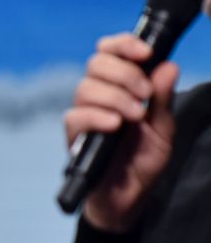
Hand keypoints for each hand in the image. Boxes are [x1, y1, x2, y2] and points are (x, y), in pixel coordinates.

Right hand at [64, 33, 179, 232]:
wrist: (128, 197)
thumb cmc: (142, 162)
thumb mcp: (163, 129)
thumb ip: (163, 99)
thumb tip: (168, 65)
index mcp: (120, 87)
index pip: (110, 51)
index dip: (124, 44)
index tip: (145, 54)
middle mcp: (98, 96)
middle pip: (96, 63)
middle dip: (125, 73)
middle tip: (144, 96)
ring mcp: (84, 115)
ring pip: (86, 87)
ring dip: (115, 96)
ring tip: (135, 116)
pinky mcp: (73, 136)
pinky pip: (75, 116)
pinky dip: (97, 116)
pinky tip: (115, 126)